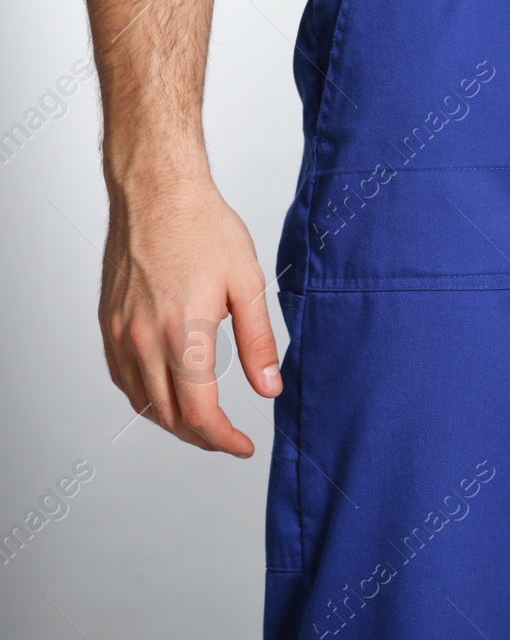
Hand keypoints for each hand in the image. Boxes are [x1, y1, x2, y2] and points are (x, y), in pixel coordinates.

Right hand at [99, 177, 280, 454]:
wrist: (157, 193)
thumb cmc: (204, 229)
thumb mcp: (249, 284)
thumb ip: (259, 343)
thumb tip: (270, 389)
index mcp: (184, 333)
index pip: (199, 413)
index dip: (223, 440)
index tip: (243, 447)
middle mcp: (145, 339)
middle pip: (169, 416)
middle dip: (201, 437)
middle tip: (228, 440)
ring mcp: (121, 333)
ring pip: (141, 402)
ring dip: (172, 422)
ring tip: (202, 425)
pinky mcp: (109, 323)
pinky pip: (123, 378)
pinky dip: (146, 399)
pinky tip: (166, 396)